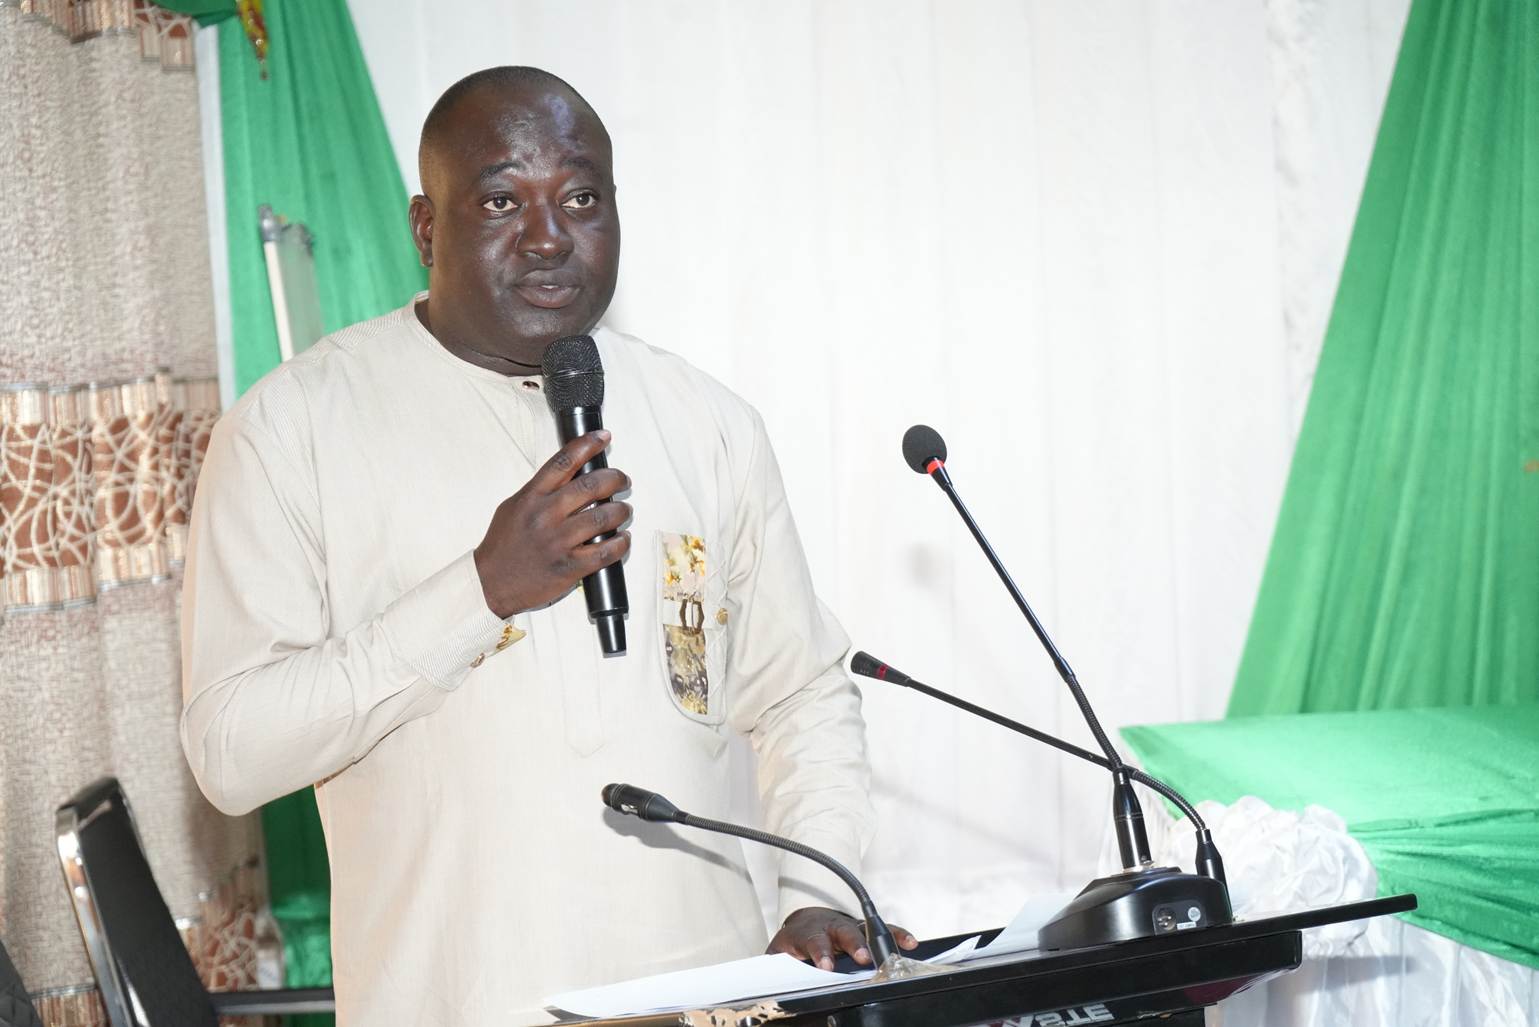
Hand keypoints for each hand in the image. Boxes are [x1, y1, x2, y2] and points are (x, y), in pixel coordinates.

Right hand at [473, 431, 631, 617]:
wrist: (490, 582)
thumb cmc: (503, 545)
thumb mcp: (514, 507)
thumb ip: (540, 490)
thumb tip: (570, 475)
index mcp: (532, 497)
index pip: (564, 462)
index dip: (587, 444)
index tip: (603, 437)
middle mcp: (546, 516)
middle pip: (592, 485)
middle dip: (615, 478)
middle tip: (622, 480)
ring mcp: (558, 542)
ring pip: (604, 517)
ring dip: (621, 510)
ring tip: (623, 510)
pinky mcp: (569, 567)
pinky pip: (606, 551)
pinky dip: (621, 542)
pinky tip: (622, 538)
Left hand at [767, 906, 918, 969]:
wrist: (804, 920)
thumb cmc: (794, 943)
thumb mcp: (778, 955)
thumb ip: (777, 968)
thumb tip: (769, 986)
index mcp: (808, 933)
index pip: (813, 941)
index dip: (821, 953)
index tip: (826, 967)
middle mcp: (830, 926)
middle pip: (843, 932)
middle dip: (854, 944)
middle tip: (863, 958)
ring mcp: (849, 926)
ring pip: (866, 928)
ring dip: (881, 939)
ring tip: (898, 947)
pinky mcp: (864, 929)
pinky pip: (883, 929)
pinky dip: (897, 934)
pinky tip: (910, 942)